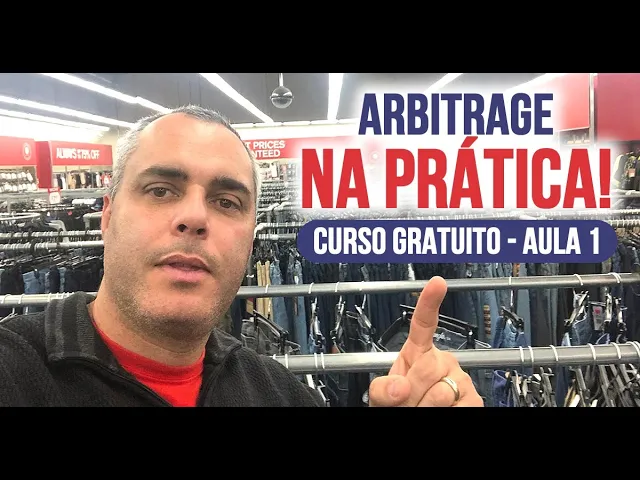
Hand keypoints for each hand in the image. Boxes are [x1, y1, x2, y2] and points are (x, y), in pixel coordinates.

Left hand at [369, 276, 483, 406]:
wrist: (409, 422)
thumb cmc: (397, 406)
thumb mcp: (382, 397)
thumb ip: (383, 389)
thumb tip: (400, 387)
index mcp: (418, 353)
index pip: (424, 324)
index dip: (430, 302)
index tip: (437, 283)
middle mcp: (443, 362)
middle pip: (427, 368)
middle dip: (413, 392)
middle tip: (408, 403)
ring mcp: (460, 380)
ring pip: (441, 392)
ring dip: (425, 408)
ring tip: (420, 410)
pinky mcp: (474, 400)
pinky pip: (458, 407)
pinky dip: (445, 415)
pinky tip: (442, 413)